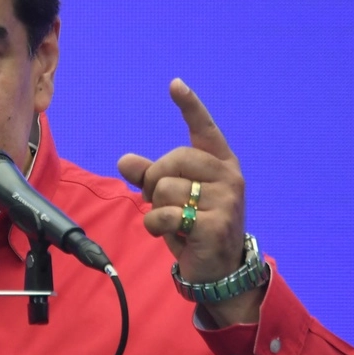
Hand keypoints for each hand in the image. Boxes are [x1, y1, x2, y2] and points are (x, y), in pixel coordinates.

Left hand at [117, 78, 259, 324]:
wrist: (218, 270)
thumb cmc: (194, 227)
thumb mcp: (172, 198)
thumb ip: (150, 176)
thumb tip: (124, 160)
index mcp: (221, 164)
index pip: (204, 129)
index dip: (190, 106)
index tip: (175, 84)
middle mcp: (229, 177)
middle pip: (173, 159)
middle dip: (155, 180)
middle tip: (160, 202)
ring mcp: (226, 201)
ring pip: (166, 188)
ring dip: (156, 208)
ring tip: (171, 222)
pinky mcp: (214, 225)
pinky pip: (166, 214)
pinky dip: (155, 225)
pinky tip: (167, 234)